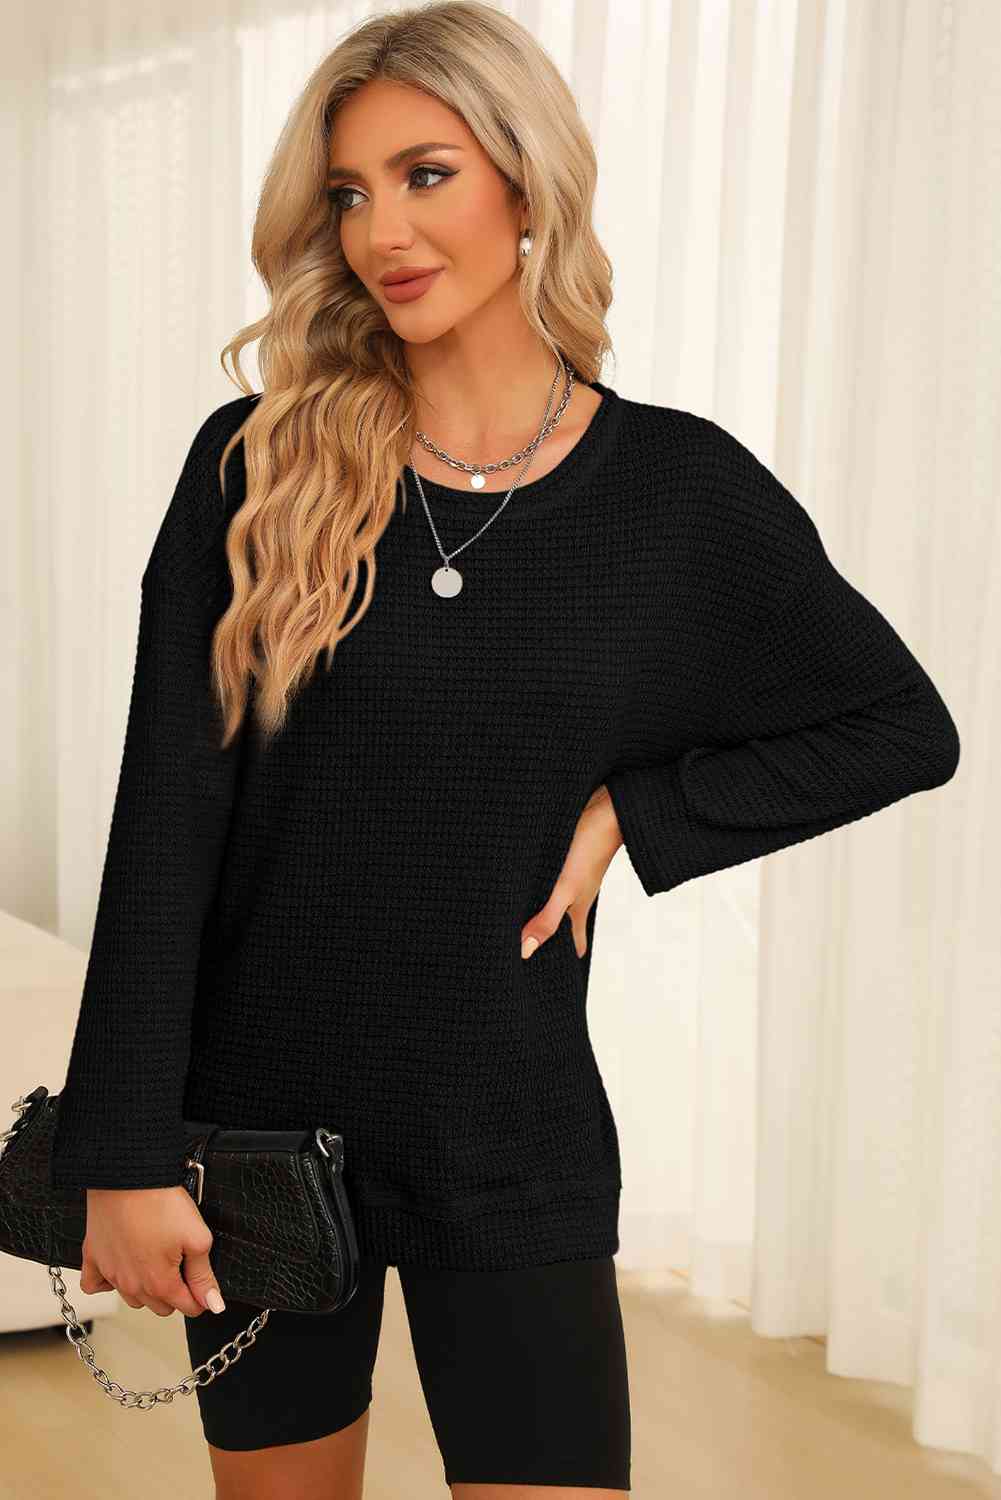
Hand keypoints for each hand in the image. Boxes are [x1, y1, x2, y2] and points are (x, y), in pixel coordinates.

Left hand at [521, 784, 622, 959]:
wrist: (605, 805)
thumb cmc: (588, 849)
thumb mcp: (564, 889)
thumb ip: (546, 919)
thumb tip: (524, 952)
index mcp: (577, 909)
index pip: (574, 943)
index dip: (564, 958)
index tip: (552, 974)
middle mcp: (574, 895)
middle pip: (563, 923)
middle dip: (549, 937)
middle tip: (529, 949)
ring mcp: (570, 875)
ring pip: (555, 900)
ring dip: (541, 909)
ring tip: (521, 917)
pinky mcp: (563, 856)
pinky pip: (549, 878)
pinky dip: (539, 885)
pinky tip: (525, 878)